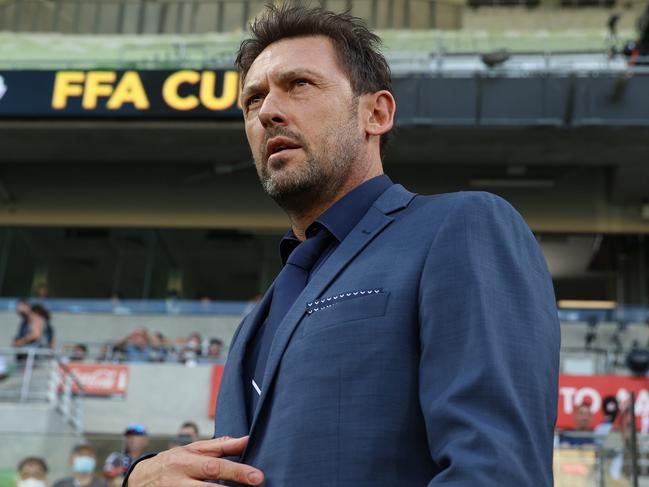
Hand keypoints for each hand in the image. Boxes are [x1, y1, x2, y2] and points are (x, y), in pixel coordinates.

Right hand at [128, 436, 263, 485]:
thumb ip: (220, 446)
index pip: (216, 467)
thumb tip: (247, 440)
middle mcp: (179, 481)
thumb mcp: (192, 450)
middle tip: (257, 486)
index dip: (238, 472)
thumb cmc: (172, 462)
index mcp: (186, 462)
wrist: (138, 480)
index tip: (258, 477)